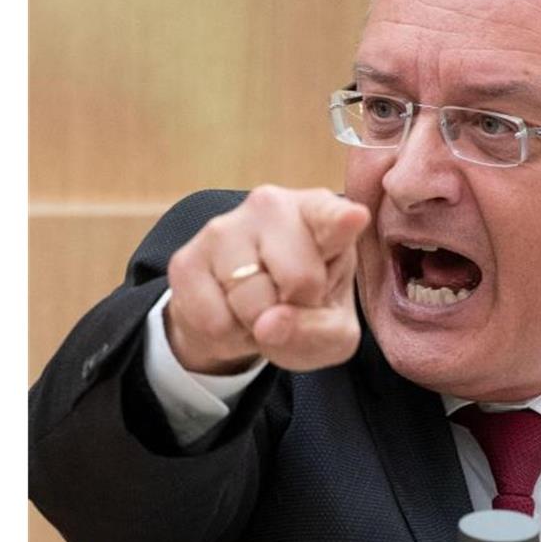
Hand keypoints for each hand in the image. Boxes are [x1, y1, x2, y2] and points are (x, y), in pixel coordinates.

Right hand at [165, 186, 370, 373]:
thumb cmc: (303, 307)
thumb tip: (269, 325)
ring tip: (262, 308)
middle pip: (300, 279)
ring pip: (252, 301)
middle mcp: (273, 206)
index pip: (333, 216)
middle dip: (299, 308)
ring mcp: (225, 227)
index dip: (343, 221)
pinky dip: (229, 335)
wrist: (239, 314)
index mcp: (322, 214)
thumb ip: (322, 332)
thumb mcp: (333, 330)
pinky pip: (215, 321)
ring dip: (260, 325)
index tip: (354, 217)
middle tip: (293, 301)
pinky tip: (232, 313)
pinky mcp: (186, 259)